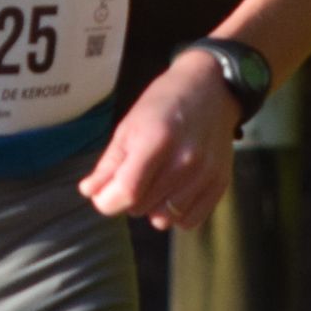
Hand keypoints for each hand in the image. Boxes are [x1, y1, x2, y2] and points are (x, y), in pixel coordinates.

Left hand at [79, 47, 237, 229]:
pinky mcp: (220, 184)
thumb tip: (90, 192)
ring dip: (152, 207)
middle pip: (142, 207)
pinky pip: (188, 222)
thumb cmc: (164, 104)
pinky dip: (176, 213)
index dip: (107, 201)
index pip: (128, 191)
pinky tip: (174, 192)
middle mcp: (185, 159)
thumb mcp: (129, 125)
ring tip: (157, 181)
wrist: (211, 89)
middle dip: (129, 197)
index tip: (102, 196)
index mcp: (157, 139)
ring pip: (163, 219)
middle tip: (136, 174)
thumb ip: (110, 163)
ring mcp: (205, 174)